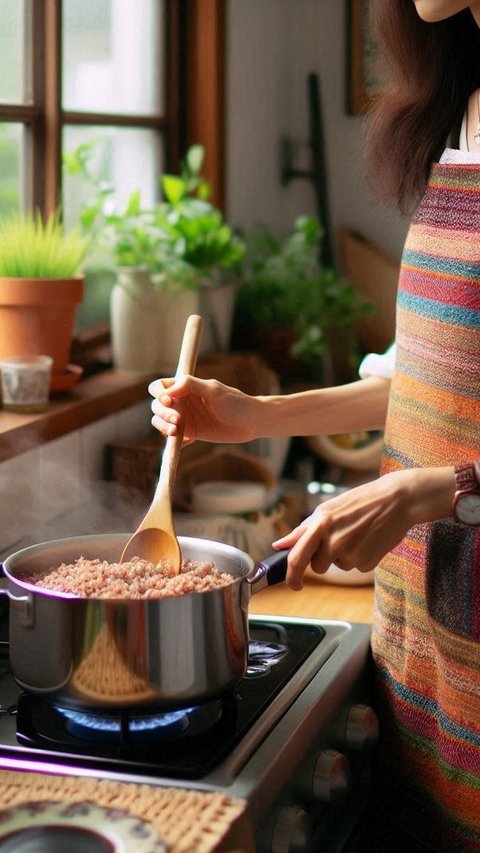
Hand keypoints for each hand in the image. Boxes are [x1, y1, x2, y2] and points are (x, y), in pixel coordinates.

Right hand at [149, 375, 258, 445]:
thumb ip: (191, 385)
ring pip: (159, 422)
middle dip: (162, 413)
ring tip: (176, 432)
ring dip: (162, 426)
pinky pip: (171, 437)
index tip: (168, 401)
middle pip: (156, 406)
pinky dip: (172, 440)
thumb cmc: (235, 402)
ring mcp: (184, 418)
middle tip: (178, 420)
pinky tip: (185, 440)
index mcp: (184, 387)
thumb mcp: (214, 390)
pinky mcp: (190, 433)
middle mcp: (181, 402)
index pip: (159, 386)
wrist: (251, 422)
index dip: (158, 393)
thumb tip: (169, 390)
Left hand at [272, 469, 444, 589]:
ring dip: (342, 556)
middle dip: (323, 559)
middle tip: (338, 539)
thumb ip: (302, 530)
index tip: (293, 584)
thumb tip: (279, 546)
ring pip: (338, 566)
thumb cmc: (359, 501)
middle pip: (318, 567)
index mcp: (320, 525)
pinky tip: (368, 539)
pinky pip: (355, 567)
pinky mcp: (367, 563)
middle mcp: (334, 542)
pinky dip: (359, 557)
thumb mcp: (327, 509)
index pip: (297, 558)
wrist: (396, 501)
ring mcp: (352, 554)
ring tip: (356, 533)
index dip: (291, 576)